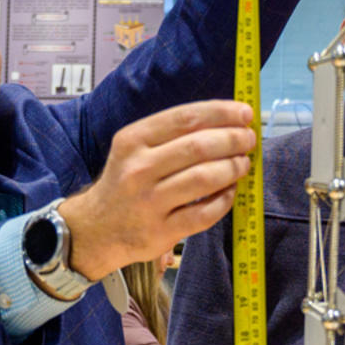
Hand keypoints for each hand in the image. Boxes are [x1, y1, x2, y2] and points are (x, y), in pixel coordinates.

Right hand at [58, 101, 255, 280]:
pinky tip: (230, 192)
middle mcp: (138, 169)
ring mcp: (149, 202)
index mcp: (133, 140)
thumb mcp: (134, 149)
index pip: (185, 118)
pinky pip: (204, 213)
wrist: (95, 229)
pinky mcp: (161, 231)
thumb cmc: (125, 183)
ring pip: (205, 178)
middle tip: (248, 140)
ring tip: (243, 164)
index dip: (221, 113)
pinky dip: (225, 200)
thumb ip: (172, 135)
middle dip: (233, 140)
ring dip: (233, 168)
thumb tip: (226, 121)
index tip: (244, 113)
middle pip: (199, 146)